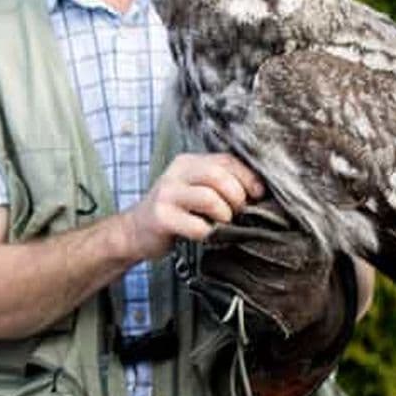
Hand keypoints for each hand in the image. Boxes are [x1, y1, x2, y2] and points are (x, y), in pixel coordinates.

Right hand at [124, 153, 263, 260]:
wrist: (135, 231)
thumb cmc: (176, 212)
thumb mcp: (196, 190)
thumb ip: (220, 184)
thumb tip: (259, 192)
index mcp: (189, 162)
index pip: (226, 160)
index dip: (248, 177)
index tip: (259, 194)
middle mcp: (177, 173)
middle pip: (218, 175)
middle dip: (237, 196)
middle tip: (239, 212)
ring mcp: (167, 194)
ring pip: (209, 197)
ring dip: (225, 214)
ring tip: (223, 223)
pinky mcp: (161, 217)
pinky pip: (196, 225)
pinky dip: (208, 233)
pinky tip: (206, 235)